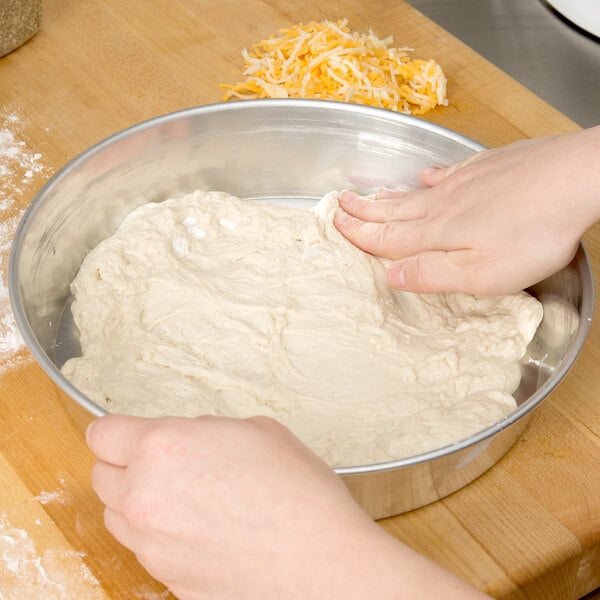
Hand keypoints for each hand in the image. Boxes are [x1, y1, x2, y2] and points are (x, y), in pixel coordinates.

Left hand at [87, 414, 488, 598]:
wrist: (321, 565)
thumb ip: (206, 430)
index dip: (117, 430)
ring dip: (139, 501)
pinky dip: (159, 534)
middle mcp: (145, 496)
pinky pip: (144, 548)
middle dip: (127, 465)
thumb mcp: (258, 431)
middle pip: (102, 476)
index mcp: (164, 447)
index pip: (103, 434)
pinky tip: (198, 527)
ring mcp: (151, 544)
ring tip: (184, 496)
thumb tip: (191, 439)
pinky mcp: (165, 578)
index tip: (127, 433)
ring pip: (118, 516)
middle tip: (166, 462)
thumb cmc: (298, 495)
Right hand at [334, 127, 599, 295]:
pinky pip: (449, 173)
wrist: (576, 179)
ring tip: (369, 194)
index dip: (359, 233)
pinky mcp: (489, 167)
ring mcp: (466, 182)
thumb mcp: (479, 273)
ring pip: (415, 192)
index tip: (336, 225)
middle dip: (364, 211)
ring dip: (388, 196)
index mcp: (437, 234)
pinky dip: (431, 177)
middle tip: (339, 204)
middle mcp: (443, 204)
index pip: (386, 236)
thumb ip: (431, 274)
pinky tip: (426, 176)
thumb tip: (390, 275)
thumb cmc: (531, 234)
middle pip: (394, 211)